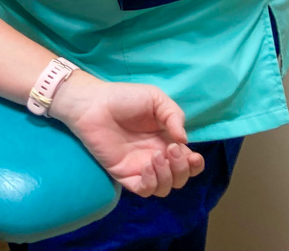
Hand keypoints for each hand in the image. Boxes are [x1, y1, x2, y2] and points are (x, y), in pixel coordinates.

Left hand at [50, 71, 204, 197]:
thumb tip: (185, 141)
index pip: (189, 163)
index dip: (195, 165)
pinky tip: (146, 165)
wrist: (93, 104)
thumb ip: (175, 116)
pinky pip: (144, 190)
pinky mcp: (124, 174)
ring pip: (164, 188)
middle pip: (180, 178)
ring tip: (157, 156)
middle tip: (171, 150)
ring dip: (167, 176)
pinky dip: (151, 183)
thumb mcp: (156, 99)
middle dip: (183, 169)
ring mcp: (140, 167)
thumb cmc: (124, 98)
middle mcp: (156, 157)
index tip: (193, 156)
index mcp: (166, 141)